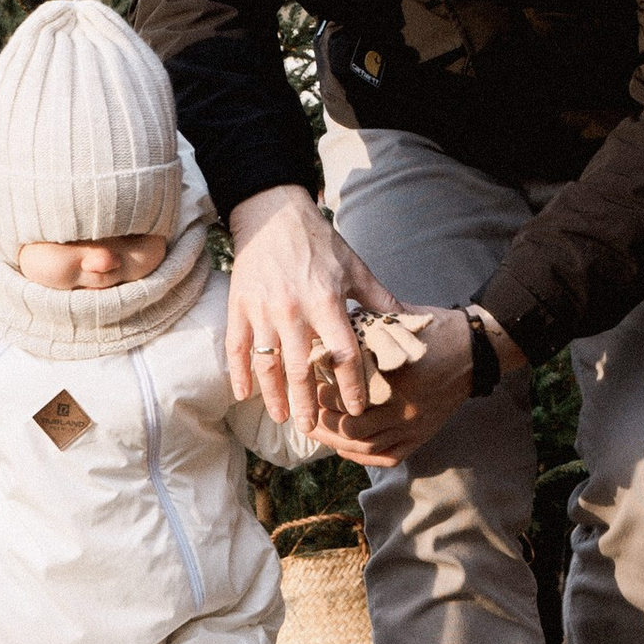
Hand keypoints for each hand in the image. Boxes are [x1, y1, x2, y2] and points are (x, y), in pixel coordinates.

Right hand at [226, 185, 400, 440]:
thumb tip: (406, 320)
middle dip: (309, 403)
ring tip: (282, 417)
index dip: (352, 384)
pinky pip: (237, 349)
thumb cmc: (318, 241)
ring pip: (267, 366)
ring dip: (274, 396)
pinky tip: (244, 395)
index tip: (356, 406)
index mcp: (325, 302)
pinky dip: (239, 374)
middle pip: (301, 369)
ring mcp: (262, 312)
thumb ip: (377, 298)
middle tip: (313, 428)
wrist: (272, 214)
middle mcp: (292, 311)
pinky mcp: (239, 308)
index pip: (343, 354)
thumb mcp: (353, 266)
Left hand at [312, 303, 526, 466]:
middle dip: (325, 423)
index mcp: (397, 379)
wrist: (475, 349)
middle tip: (310, 410)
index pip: (349, 399)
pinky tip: (345, 447)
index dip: (324, 395)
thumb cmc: (432, 330)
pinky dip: (363, 456)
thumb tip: (326, 335)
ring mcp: (415, 426)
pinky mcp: (423, 435)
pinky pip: (389, 457)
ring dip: (338, 442)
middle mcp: (406, 409)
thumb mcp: (395, 322)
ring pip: (367, 448)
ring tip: (321, 429)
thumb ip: (362, 330)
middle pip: (353, 430)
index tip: (312, 385)